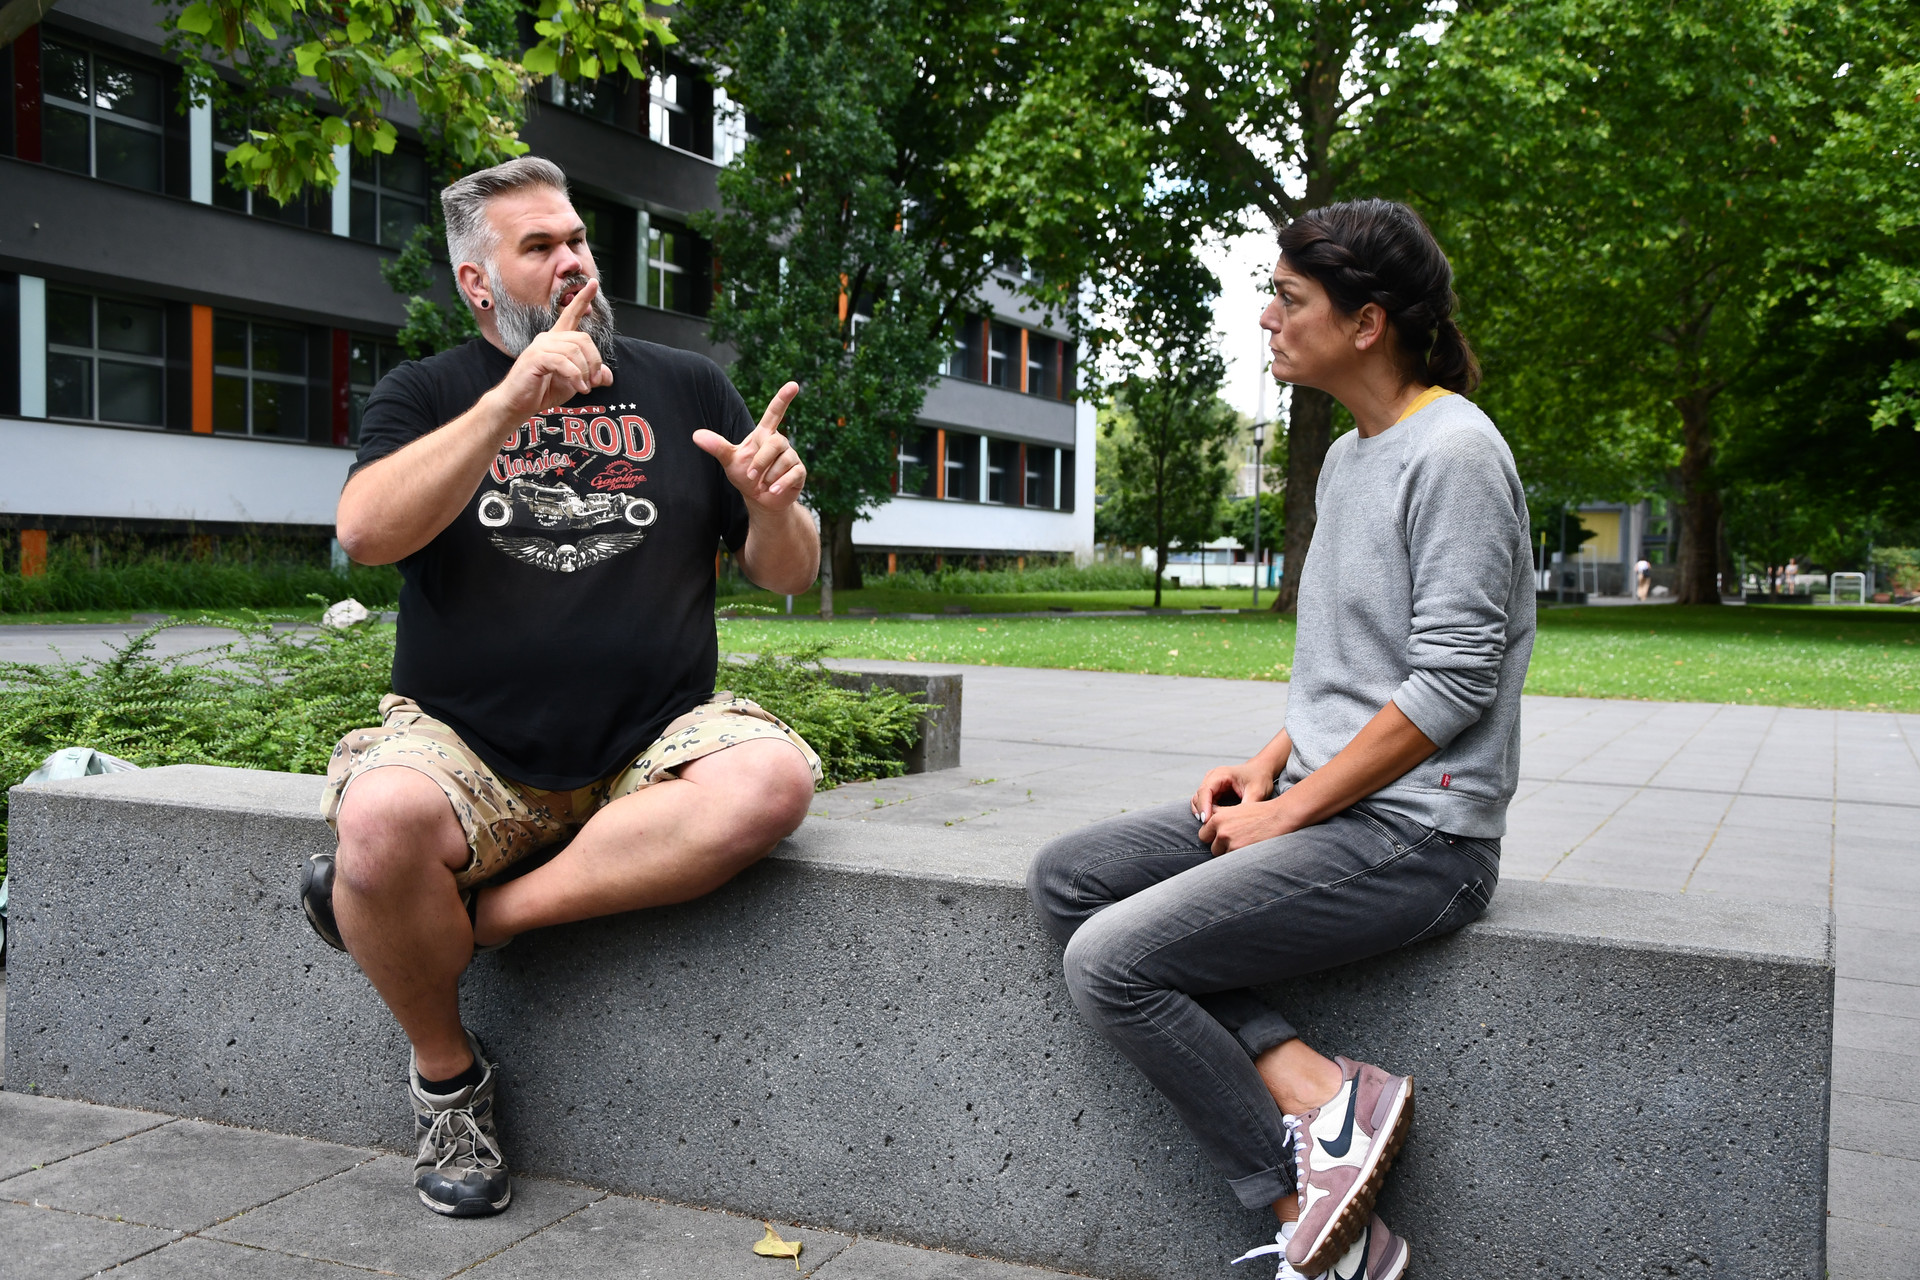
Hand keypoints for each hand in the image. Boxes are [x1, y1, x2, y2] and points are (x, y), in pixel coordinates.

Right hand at [487, 279, 613, 419]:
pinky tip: (579, 387)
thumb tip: (608, 376)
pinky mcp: (535, 358)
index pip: (571, 314)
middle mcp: (548, 338)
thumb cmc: (542, 391)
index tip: (593, 283)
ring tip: (584, 387)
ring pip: (575, 350)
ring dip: (585, 371)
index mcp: (556, 340)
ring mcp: (540, 347)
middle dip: (594, 361)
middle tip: (595, 380)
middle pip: (583, 338)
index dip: (583, 299)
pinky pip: (564, 362)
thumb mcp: (573, 383)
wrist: (517, 404)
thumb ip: (590, 376)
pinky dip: (576, 376)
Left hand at [692, 381, 806, 510]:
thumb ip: (717, 447)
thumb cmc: (746, 476)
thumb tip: (696, 435)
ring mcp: (791, 456)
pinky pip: (793, 474)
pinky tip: (772, 490)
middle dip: (761, 461)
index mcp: (764, 434)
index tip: (794, 385)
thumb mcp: (730, 460)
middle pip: (775, 443)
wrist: (760, 499)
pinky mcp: (799, 471)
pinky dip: (780, 484)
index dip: (783, 398)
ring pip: (784, 461)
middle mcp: (780, 442)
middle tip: (751, 476)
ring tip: (762, 484)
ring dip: (768, 476)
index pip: (775, 412)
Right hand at [1190, 761, 1274, 824]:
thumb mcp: (1257, 792)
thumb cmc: (1259, 778)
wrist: (1261, 771)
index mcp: (1221, 774)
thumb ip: (1247, 806)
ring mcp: (1211, 784)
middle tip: (1208, 827)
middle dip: (1202, 811)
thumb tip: (1239, 823)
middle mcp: (1212, 778)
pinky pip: (1204, 803)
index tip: (1206, 821)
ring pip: (1198, 800)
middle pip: (1198, 796)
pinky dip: (1206, 812)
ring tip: (1210, 826)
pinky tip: (1212, 822)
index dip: (1203, 806)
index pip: (1205, 790)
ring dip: (1202, 813)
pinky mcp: (1213, 791)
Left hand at [1197, 795, 1301, 855]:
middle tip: (1236, 843)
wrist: (1279, 817)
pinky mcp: (1240, 852)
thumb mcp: (1236, 810)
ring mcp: (1230, 843)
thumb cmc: (1259, 813)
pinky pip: (1232, 861)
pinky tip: (1249, 851)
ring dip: (1231, 853)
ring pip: (1223, 856)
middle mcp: (1221, 830)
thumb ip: (1220, 818)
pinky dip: (1239, 859)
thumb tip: (1207, 826)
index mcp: (1218, 818)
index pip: (1203, 834)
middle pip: (1212, 847)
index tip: (1222, 838)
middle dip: (1221, 847)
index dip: (1213, 837)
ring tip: (1245, 845)